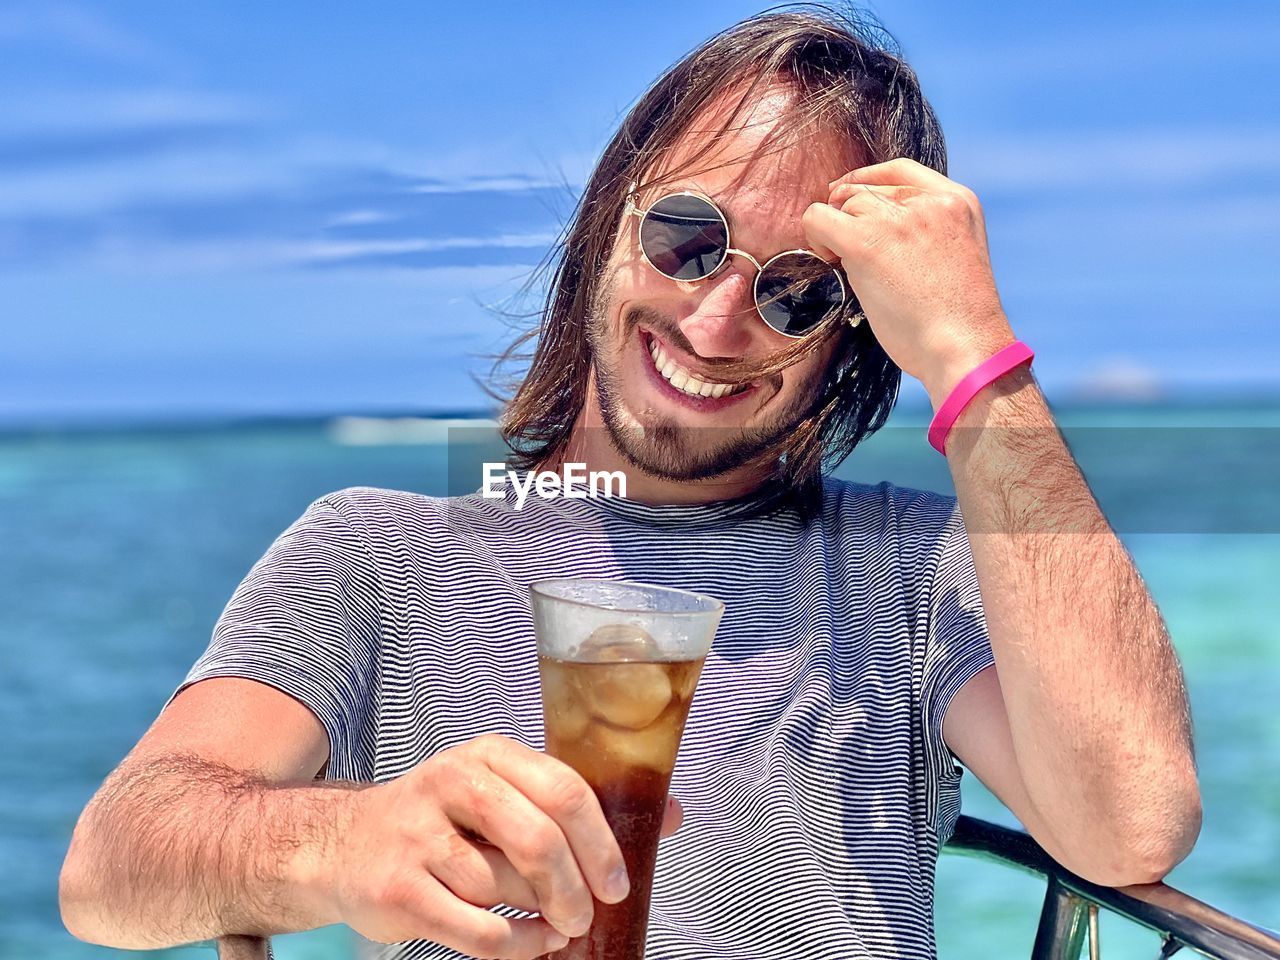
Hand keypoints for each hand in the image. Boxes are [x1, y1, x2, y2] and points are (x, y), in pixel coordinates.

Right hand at [323, 735, 681, 959]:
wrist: (342, 846)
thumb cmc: (442, 823)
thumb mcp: (503, 795)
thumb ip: (576, 805)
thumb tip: (670, 817)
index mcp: (488, 755)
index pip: (563, 789)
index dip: (601, 842)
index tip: (617, 882)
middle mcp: (450, 784)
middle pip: (537, 839)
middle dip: (575, 888)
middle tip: (588, 916)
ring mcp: (419, 837)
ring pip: (506, 888)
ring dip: (543, 917)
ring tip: (555, 925)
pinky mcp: (399, 890)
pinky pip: (480, 930)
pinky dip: (518, 945)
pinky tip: (530, 942)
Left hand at [802, 157, 1016, 405]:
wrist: (964, 349)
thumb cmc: (955, 324)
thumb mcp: (955, 257)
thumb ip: (926, 232)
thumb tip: (872, 226)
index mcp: (958, 201)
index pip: (900, 170)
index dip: (866, 181)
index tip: (847, 201)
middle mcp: (930, 202)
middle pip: (866, 189)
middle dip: (849, 215)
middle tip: (845, 250)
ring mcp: (899, 219)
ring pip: (844, 204)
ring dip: (836, 231)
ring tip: (844, 263)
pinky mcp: (868, 242)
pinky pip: (818, 219)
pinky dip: (814, 235)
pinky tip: (828, 259)